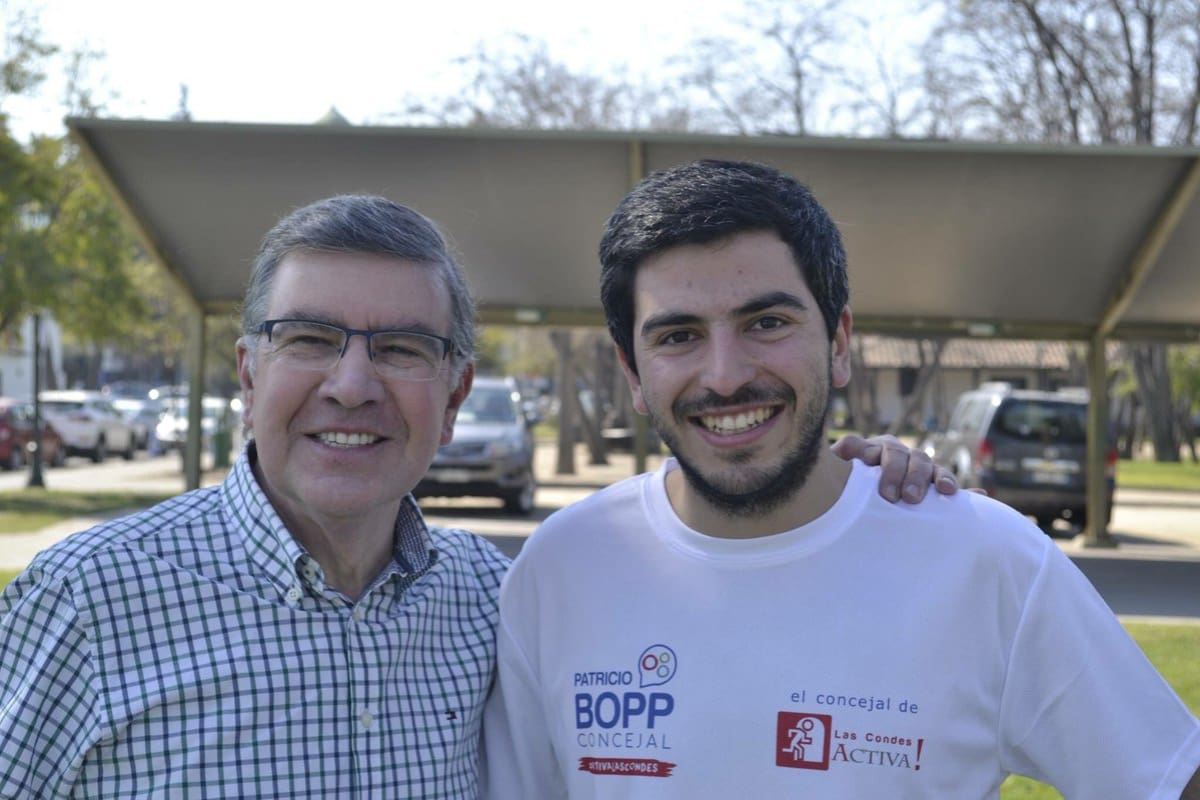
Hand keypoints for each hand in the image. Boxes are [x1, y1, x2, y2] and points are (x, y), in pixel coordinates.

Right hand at [830, 433, 957, 502]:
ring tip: (887, 494)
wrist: (850, 494)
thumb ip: (945, 500)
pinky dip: (855, 450)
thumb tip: (984, 495)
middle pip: (916, 458)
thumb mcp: (917, 503)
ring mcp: (877, 448)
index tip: (948, 491)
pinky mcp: (853, 448)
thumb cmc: (890, 499)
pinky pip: (853, 443)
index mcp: (920, 468)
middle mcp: (902, 455)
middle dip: (915, 478)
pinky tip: (856, 461)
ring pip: (891, 450)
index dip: (943, 477)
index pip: (936, 470)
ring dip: (891, 470)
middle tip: (910, 499)